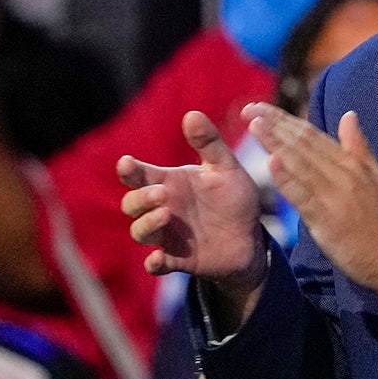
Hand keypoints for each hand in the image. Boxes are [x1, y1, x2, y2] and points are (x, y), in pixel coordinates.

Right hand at [118, 111, 267, 292]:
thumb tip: (192, 114)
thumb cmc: (234, 198)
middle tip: (161, 193)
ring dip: (146, 225)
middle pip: (132, 204)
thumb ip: (209, 143)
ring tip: (165, 215)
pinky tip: (159, 259)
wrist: (251, 237)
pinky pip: (157, 264)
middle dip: (139, 198)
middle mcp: (163, 208)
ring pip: (139, 232)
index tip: (126, 163)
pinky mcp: (178, 259)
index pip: (140, 175)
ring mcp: (168, 235)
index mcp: (170, 183)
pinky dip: (154, 263)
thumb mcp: (225, 167)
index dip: (129, 170)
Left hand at [243, 103, 377, 337]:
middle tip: (250, 109)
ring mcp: (335, 196)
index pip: (312, 135)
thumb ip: (359, 147)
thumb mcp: (377, 177)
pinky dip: (286, 178)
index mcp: (352, 163)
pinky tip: (270, 162)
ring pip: (301, 164)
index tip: (262, 108)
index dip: (286, 120)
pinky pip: (304, 196)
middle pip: (303, 144)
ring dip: (275, 142)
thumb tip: (349, 115)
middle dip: (275, 125)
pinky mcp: (328, 221)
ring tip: (254, 125)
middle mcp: (343, 174)